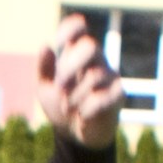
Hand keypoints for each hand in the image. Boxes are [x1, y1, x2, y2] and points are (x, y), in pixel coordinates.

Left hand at [37, 13, 123, 149]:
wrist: (73, 135)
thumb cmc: (60, 106)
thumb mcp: (44, 88)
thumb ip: (44, 69)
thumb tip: (46, 46)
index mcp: (76, 55)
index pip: (79, 28)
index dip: (70, 29)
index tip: (59, 42)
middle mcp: (96, 61)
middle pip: (90, 47)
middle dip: (70, 67)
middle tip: (59, 87)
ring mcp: (110, 76)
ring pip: (95, 76)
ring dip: (74, 96)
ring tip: (68, 108)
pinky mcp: (119, 95)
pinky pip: (104, 97)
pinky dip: (87, 109)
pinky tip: (83, 115)